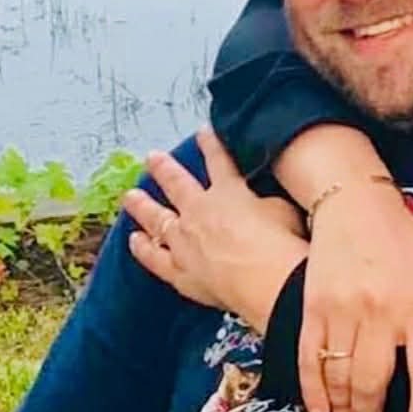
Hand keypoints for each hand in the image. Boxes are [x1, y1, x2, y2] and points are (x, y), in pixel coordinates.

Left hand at [124, 128, 306, 332]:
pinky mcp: (180, 273)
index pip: (218, 161)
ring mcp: (184, 243)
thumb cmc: (279, 242)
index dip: (211, 144)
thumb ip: (264, 202)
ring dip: (143, 206)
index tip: (202, 131)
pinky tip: (134, 240)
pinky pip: (155, 258)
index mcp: (228, 192)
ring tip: (130, 196)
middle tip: (152, 157)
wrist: (265, 280)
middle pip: (177, 185)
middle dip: (164, 168)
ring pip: (157, 219)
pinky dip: (143, 249)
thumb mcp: (281, 209)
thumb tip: (259, 201)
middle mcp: (200, 213)